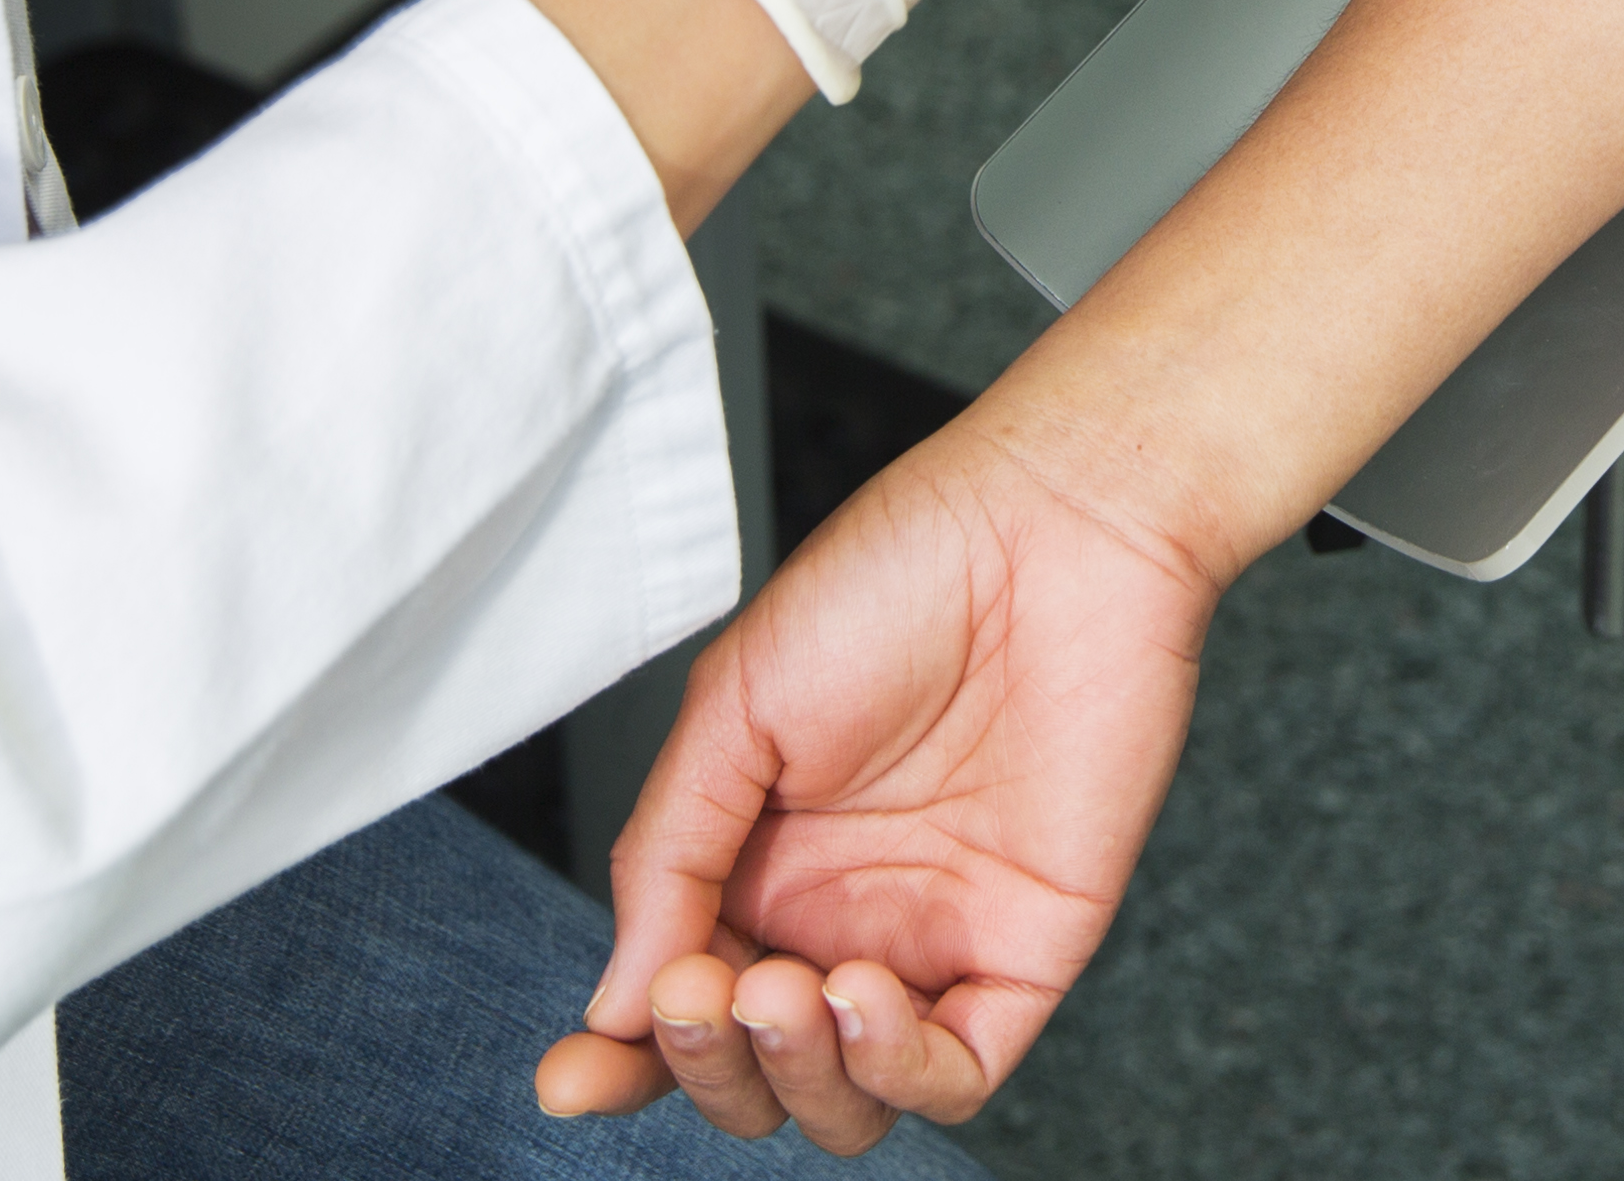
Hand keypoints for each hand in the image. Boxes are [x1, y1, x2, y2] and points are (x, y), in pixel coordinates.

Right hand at [532, 403, 1232, 1149]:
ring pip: (844, 1100)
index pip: (681, 1004)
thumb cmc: (898, 577)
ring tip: (776, 988)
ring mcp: (931, 942)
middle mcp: (841, 918)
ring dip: (791, 1076)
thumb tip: (615, 1002)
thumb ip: (670, 855)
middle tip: (696, 989)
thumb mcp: (736, 705)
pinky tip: (854, 994)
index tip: (571, 1077)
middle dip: (705, 1064)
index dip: (626, 1059)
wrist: (1052, 524)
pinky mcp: (1024, 951)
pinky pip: (955, 1072)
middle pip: (753, 1072)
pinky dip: (893, 1068)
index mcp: (759, 865)